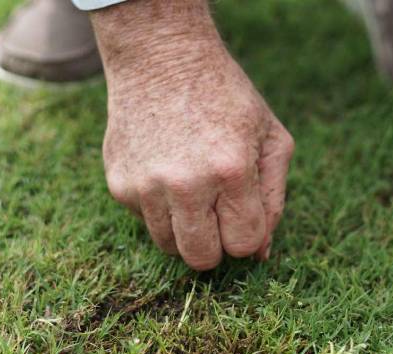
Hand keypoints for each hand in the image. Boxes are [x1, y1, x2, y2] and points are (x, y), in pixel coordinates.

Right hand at [90, 0, 293, 269]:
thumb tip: (259, 253)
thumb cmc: (225, 96)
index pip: (243, 245)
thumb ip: (273, 198)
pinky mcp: (119, 184)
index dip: (247, 235)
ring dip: (185, 228)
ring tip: (191, 188)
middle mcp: (186, 184)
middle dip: (215, 245)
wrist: (160, 56)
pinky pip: (145, 221)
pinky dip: (159, 206)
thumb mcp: (270, 136)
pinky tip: (165, 168)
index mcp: (232, 171)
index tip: (242, 212)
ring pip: (169, 247)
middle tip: (217, 213)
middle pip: (202, 259)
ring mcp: (147, 186)